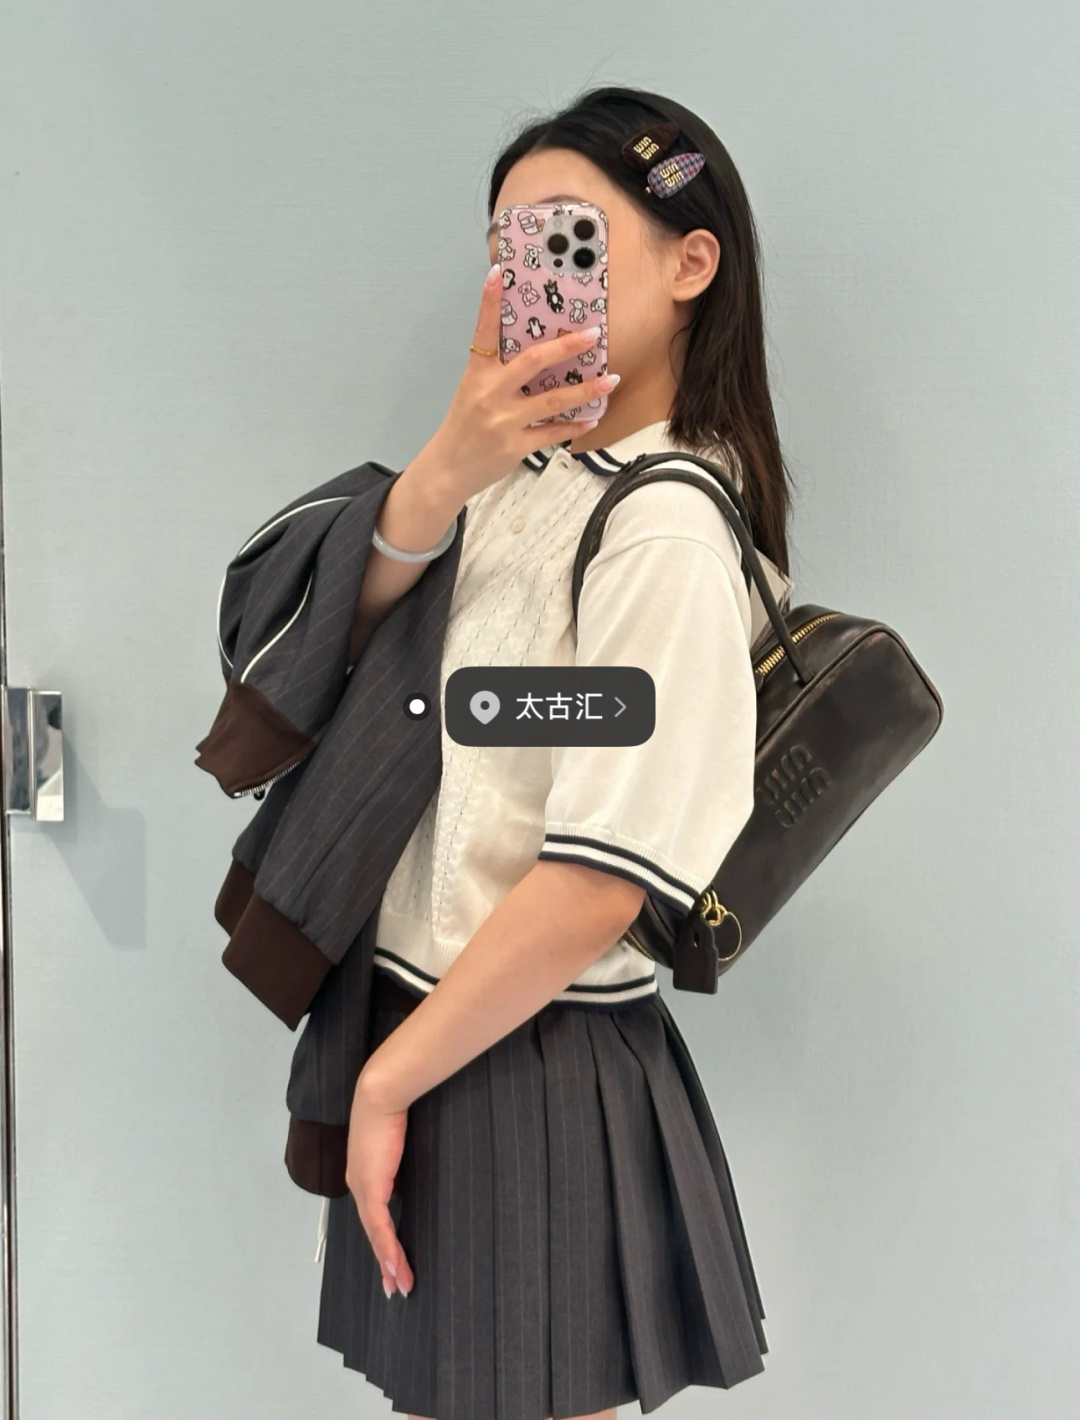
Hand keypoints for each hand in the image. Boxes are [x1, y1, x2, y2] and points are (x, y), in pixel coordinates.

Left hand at [345, 1065, 413, 1297]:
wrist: (381, 1093)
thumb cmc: (391, 1107)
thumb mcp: (394, 1139)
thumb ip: (396, 1158)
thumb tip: (405, 1174)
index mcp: (363, 1174)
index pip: (372, 1216)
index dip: (383, 1241)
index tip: (392, 1261)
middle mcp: (358, 1184)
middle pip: (372, 1233)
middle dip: (385, 1263)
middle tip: (396, 1288)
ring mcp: (362, 1187)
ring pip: (375, 1236)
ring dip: (389, 1263)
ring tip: (401, 1286)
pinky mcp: (371, 1187)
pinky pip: (380, 1227)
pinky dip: (388, 1249)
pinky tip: (396, 1266)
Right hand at [414, 263, 617, 503]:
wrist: (448, 469)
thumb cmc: (463, 426)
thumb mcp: (473, 391)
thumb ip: (498, 372)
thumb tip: (537, 354)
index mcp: (477, 374)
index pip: (483, 332)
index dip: (489, 303)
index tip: (498, 274)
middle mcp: (490, 394)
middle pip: (532, 362)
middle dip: (566, 347)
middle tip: (593, 333)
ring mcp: (504, 421)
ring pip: (553, 400)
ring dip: (586, 390)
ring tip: (610, 379)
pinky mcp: (515, 446)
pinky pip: (553, 432)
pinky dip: (575, 426)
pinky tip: (593, 418)